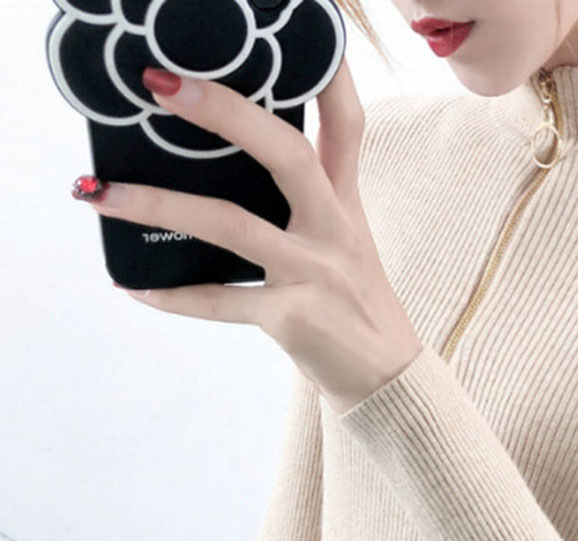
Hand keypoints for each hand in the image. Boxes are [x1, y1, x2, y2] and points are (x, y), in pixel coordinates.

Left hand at [75, 60, 422, 415]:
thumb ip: (307, 202)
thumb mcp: (345, 243)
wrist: (386, 377)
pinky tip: (134, 285)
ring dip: (158, 205)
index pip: (347, 124)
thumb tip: (229, 169)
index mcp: (346, 204)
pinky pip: (220, 300)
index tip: (304, 28)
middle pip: (288, 155)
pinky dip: (173, 295)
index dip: (328, 72)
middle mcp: (335, 230)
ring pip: (231, 226)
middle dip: (227, 114)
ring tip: (99, 192)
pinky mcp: (292, 318)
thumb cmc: (355, 306)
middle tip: (162, 86)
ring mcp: (314, 274)